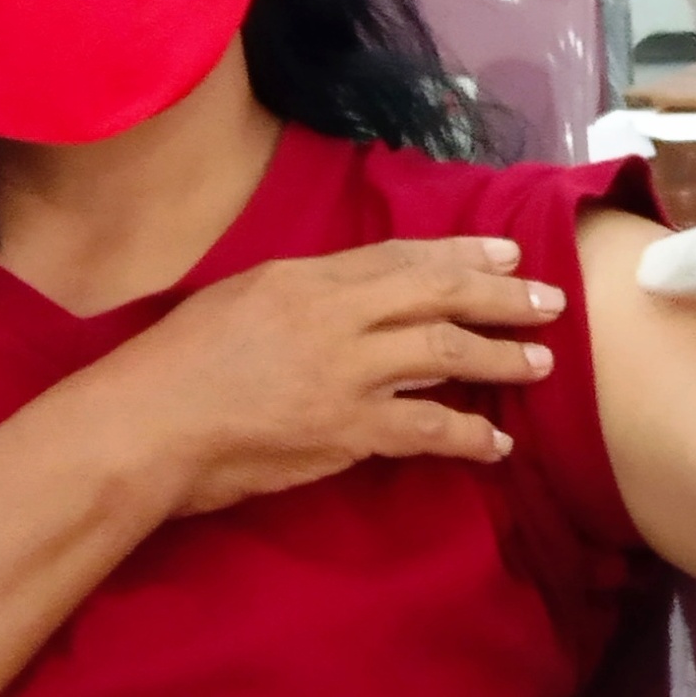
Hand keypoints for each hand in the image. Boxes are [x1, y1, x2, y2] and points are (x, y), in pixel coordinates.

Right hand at [67, 236, 567, 517]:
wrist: (145, 426)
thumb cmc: (174, 365)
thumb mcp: (238, 300)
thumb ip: (302, 295)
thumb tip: (355, 301)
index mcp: (306, 278)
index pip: (401, 257)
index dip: (460, 255)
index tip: (507, 253)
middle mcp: (335, 315)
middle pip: (438, 294)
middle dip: (500, 295)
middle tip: (550, 300)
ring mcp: (347, 372)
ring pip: (445, 353)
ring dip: (499, 357)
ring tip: (541, 361)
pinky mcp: (348, 429)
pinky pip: (427, 428)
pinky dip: (470, 435)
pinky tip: (498, 443)